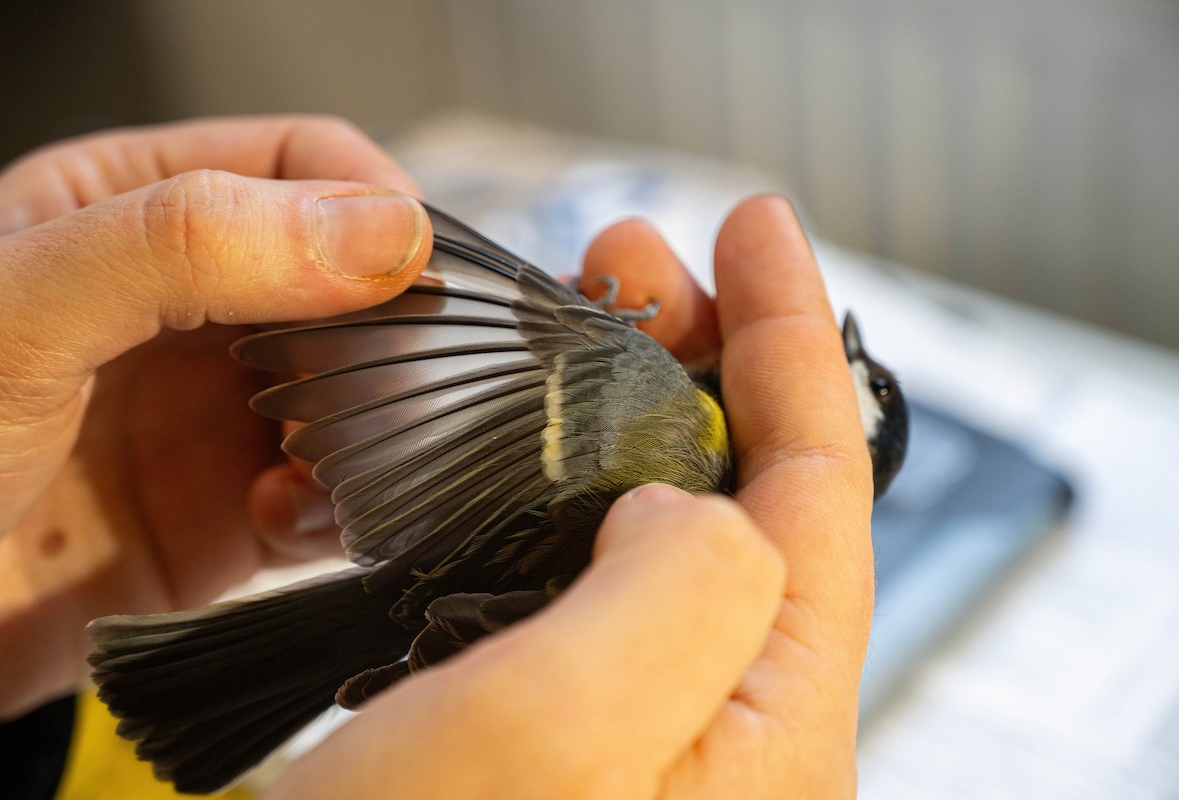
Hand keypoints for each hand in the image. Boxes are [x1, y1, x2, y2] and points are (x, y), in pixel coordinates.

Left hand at [0, 116, 432, 724]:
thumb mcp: (21, 309)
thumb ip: (190, 246)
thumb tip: (382, 232)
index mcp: (133, 209)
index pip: (304, 165)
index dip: (375, 204)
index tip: (417, 269)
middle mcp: (191, 309)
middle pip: (353, 283)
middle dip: (392, 330)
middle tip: (394, 377)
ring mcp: (217, 414)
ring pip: (360, 393)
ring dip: (375, 428)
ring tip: (332, 457)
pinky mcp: (232, 513)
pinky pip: (333, 496)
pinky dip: (344, 508)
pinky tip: (291, 517)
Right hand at [269, 196, 872, 797]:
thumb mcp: (562, 734)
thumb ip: (682, 595)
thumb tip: (684, 502)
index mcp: (763, 725)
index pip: (818, 488)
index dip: (794, 336)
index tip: (754, 226)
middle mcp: (717, 725)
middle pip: (749, 492)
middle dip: (704, 351)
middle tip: (635, 255)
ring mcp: (637, 726)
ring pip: (661, 522)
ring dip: (627, 407)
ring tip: (577, 322)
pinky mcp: (553, 726)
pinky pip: (588, 573)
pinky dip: (559, 483)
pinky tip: (512, 451)